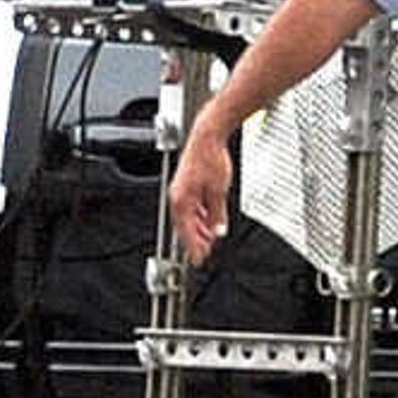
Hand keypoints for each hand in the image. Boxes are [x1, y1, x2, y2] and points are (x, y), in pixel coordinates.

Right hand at [168, 118, 236, 262]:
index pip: (186, 232)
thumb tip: (218, 230)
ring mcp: (180, 190)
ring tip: (210, 237)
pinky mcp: (186, 184)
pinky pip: (190, 206)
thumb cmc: (210, 159)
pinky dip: (199, 216)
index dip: (193, 248)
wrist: (207, 137)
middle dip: (196, 240)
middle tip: (206, 252)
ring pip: (188, 217)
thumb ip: (217, 214)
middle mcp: (177, 196)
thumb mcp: (219, 192)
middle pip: (185, 226)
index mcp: (182, 201)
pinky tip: (208, 219)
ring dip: (198, 228)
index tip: (198, 260)